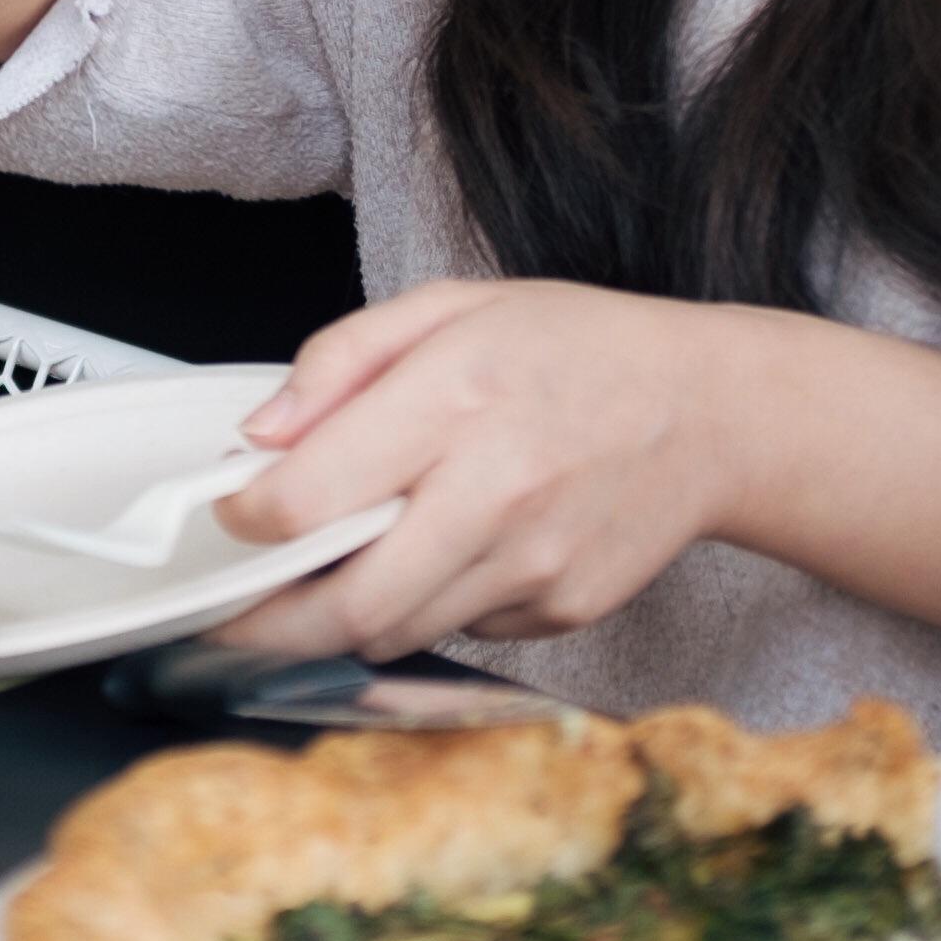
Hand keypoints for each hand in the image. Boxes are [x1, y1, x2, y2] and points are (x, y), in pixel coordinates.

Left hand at [205, 281, 737, 660]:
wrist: (710, 412)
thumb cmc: (574, 349)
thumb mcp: (450, 308)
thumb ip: (342, 362)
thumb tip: (259, 436)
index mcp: (457, 398)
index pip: (313, 495)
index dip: (247, 519)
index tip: (229, 515)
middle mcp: (496, 492)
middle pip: (347, 602)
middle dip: (268, 623)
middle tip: (230, 613)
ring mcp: (534, 564)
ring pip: (396, 632)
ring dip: (340, 620)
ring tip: (318, 584)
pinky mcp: (562, 610)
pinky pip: (460, 629)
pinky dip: (426, 608)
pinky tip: (437, 559)